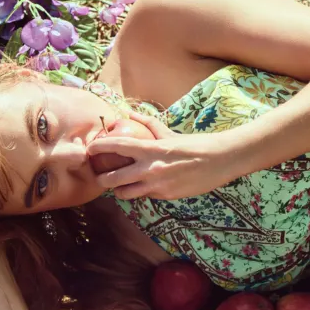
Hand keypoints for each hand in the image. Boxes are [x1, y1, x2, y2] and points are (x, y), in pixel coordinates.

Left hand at [88, 112, 243, 200]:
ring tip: (119, 185)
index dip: (98, 147)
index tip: (89, 149)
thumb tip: (130, 112)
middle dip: (101, 179)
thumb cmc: (195, 144)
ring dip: (119, 190)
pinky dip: (141, 192)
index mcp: (150, 150)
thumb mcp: (170, 133)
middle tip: (99, 175)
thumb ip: (148, 125)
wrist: (220, 161)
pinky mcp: (166, 197)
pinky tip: (144, 186)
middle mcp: (150, 170)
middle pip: (112, 179)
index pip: (115, 147)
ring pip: (125, 194)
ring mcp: (157, 186)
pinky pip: (145, 196)